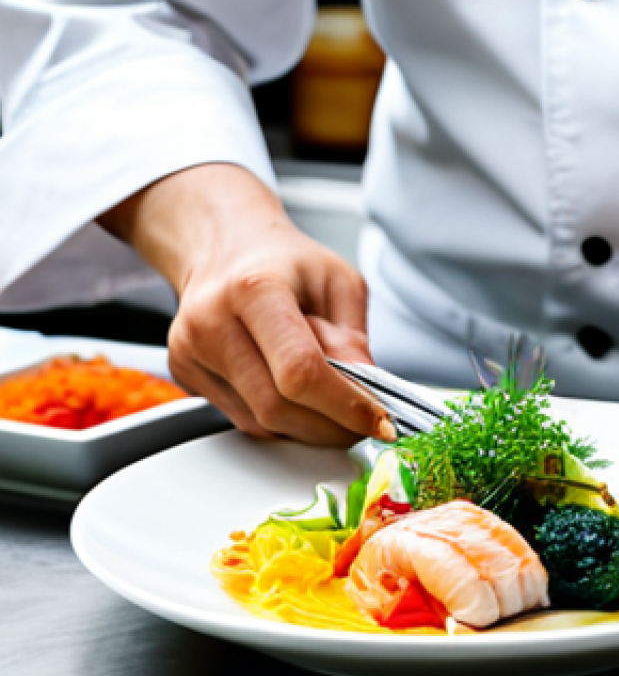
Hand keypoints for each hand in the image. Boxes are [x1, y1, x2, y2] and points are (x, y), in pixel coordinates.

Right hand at [101, 164, 393, 445]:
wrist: (226, 247)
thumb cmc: (285, 262)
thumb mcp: (338, 282)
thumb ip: (353, 338)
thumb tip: (365, 393)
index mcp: (256, 288)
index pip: (299, 370)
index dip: (343, 404)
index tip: (375, 417)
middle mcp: (213, 321)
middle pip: (277, 406)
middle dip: (329, 426)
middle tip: (362, 423)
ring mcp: (192, 350)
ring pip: (260, 422)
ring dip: (307, 427)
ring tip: (331, 403)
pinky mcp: (186, 373)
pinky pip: (243, 419)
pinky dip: (281, 419)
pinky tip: (295, 395)